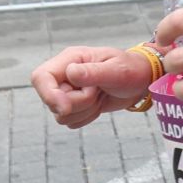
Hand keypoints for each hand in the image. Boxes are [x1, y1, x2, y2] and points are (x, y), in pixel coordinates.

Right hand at [30, 45, 153, 129]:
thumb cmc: (132, 69)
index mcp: (70, 60)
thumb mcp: (117, 69)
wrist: (141, 80)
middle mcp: (64, 75)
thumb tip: (71, 73)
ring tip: (101, 95)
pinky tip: (99, 103)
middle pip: (52, 101)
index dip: (48, 95)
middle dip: (79, 102)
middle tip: (99, 91)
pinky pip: (71, 122)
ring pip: (62, 115)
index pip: (41, 77)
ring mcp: (67, 91)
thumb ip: (93, 73)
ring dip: (85, 110)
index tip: (66, 107)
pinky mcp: (73, 105)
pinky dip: (87, 117)